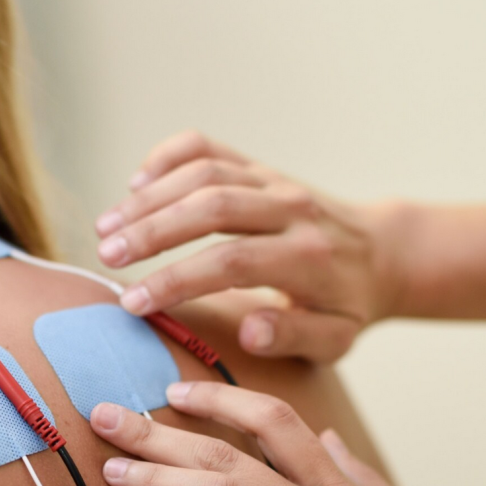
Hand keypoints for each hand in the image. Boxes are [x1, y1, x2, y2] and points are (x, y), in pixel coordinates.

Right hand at [95, 131, 402, 361]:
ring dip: (148, 198)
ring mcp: (272, 180)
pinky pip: (207, 146)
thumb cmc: (345, 305)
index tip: (133, 303)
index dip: (177, 280)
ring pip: (203, 173)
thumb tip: (249, 329)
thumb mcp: (335, 338)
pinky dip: (166, 158)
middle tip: (105, 255)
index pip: (232, 262)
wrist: (379, 251)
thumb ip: (294, 338)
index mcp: (308, 257)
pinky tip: (135, 183)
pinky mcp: (257, 166)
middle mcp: (290, 209)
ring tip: (106, 228)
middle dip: (152, 231)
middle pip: (211, 206)